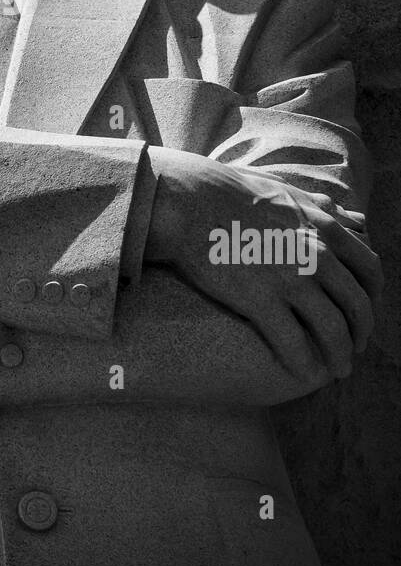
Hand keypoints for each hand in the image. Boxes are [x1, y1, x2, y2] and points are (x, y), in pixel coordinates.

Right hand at [145, 148, 381, 380]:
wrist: (190, 201)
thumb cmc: (232, 192)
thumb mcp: (288, 191)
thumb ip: (324, 208)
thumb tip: (354, 218)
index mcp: (325, 228)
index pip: (370, 270)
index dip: (374, 297)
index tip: (364, 312)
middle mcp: (316, 255)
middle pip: (357, 305)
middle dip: (361, 333)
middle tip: (354, 349)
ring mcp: (290, 279)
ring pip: (332, 330)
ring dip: (340, 356)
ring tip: (337, 371)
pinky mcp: (260, 300)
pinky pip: (293, 342)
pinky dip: (304, 364)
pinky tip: (304, 374)